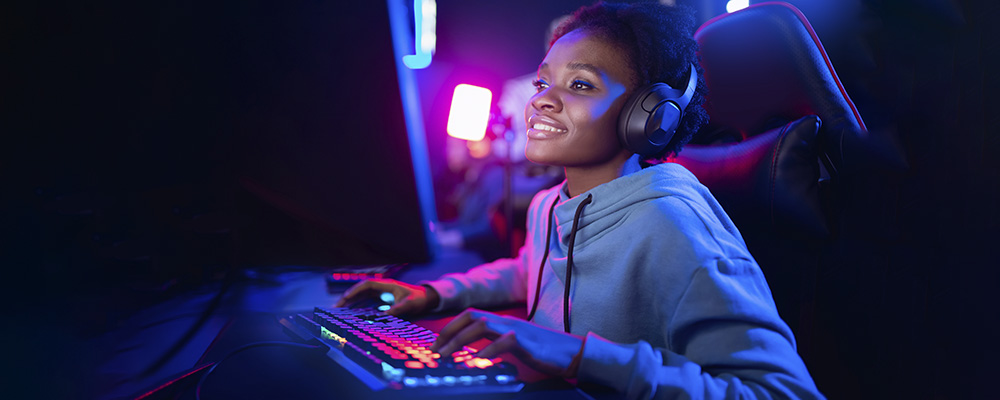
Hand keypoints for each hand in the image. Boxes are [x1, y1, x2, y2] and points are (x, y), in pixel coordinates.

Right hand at [334, 279, 439, 316]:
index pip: (367, 285)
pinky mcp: (382, 301)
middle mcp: (382, 288)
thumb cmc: (419, 298)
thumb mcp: (409, 304)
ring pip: (362, 297)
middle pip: (361, 291)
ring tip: (339, 311)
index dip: (355, 290)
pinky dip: (358, 307)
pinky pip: (367, 303)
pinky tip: (351, 314)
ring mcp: (382, 294)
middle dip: (348, 298)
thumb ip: (397, 309)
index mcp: (387, 285)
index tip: (346, 298)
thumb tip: (384, 317)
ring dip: (351, 303)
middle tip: (336, 307)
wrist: (427, 298)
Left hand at [430, 309, 584, 377]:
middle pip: (471, 316)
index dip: (450, 327)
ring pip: (482, 325)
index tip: (436, 344)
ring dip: (460, 340)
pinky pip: (503, 342)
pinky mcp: (526, 342)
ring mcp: (516, 329)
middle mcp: (506, 321)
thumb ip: (495, 342)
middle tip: (435, 351)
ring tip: (447, 356)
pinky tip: (478, 362)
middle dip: (449, 332)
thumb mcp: (514, 343)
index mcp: (502, 321)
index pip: (470, 315)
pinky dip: (488, 351)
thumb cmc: (543, 351)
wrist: (572, 353)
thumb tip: (474, 352)